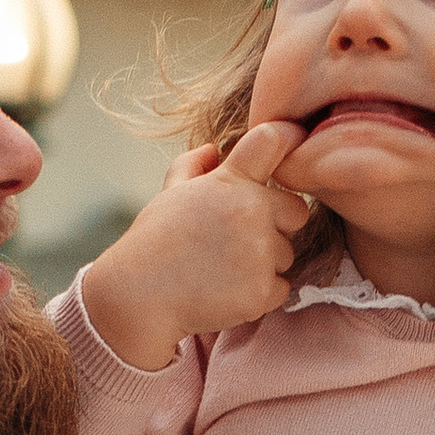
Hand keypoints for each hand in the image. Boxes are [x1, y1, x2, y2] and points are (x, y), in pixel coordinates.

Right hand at [77, 121, 312, 371]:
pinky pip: (280, 288)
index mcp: (230, 181)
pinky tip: (226, 290)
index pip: (271, 142)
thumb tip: (213, 150)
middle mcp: (250, 210)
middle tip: (236, 240)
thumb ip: (192, 165)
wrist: (138, 295)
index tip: (294, 140)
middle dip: (276, 225)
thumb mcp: (170, 194)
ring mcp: (259, 252)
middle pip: (296, 212)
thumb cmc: (154, 242)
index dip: (288, 139)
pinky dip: (259, 293)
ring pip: (286, 254)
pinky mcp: (262, 290)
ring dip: (264, 263)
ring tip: (221, 268)